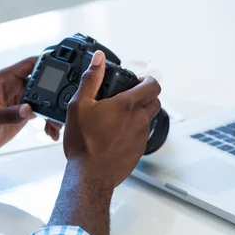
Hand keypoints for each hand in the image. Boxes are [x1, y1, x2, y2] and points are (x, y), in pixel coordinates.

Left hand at [0, 57, 62, 153]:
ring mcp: (22, 98)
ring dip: (54, 109)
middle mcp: (15, 85)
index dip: (47, 63)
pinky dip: (50, 119)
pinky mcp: (26, 110)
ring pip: (47, 96)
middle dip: (56, 90)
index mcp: (5, 79)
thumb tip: (29, 109)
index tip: (64, 67)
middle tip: (65, 103)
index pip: (30, 64)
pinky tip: (52, 131)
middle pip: (43, 80)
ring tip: (57, 124)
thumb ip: (8, 114)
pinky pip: (44, 110)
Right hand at [63, 51, 161, 188]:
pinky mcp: (138, 152)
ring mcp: (141, 138)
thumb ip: (91, 79)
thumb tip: (98, 58)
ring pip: (148, 120)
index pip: (153, 85)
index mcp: (128, 105)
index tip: (138, 80)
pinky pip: (141, 137)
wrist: (89, 176)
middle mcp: (140, 120)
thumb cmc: (83, 142)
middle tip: (129, 96)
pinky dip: (133, 132)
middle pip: (155, 101)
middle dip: (146, 95)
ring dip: (139, 114)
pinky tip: (115, 135)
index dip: (148, 79)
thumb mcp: (79, 105)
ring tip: (118, 117)